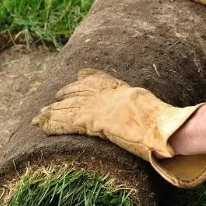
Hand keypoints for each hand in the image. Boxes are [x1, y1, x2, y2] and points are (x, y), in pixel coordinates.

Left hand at [32, 69, 205, 187]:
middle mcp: (109, 96)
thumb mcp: (158, 113)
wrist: (163, 128)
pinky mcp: (93, 122)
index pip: (101, 81)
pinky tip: (42, 125)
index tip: (78, 76)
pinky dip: (53, 124)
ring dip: (52, 112)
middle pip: (81, 93)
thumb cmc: (167, 125)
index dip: (87, 79)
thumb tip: (163, 129)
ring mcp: (100, 108)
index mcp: (124, 92)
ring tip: (37, 116)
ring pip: (70, 107)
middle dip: (65, 96)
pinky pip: (67, 123)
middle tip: (52, 99)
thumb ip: (151, 114)